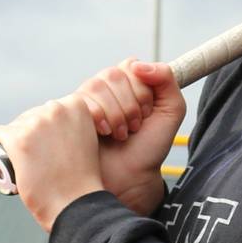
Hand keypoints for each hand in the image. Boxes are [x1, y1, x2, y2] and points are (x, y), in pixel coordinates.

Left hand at [0, 94, 104, 231]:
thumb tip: (51, 118)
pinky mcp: (17, 139)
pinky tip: (7, 157)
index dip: (51, 127)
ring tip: (28, 162)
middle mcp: (55, 109)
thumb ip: (73, 124)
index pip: (53, 108)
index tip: (54, 144)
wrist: (76, 203)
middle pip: (33, 115)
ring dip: (19, 141)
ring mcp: (35, 124)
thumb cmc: (83, 179)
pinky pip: (0, 134)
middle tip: (41, 158)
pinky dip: (1, 145)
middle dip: (34, 134)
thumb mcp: (89, 140)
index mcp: (76, 105)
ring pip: (17, 126)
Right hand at [74, 59, 185, 215]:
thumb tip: (139, 65)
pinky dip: (99, 117)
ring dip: (115, 114)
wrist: (130, 178)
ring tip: (120, 134)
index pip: (131, 66)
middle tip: (133, 127)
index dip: (142, 91)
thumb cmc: (149, 148)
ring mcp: (86, 99)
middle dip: (130, 105)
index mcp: (127, 84)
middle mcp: (105, 88)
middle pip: (113, 74)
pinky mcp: (70, 113)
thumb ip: (167, 80)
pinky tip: (103, 134)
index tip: (147, 114)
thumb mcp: (171, 111)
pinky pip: (81, 100)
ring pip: (97, 85)